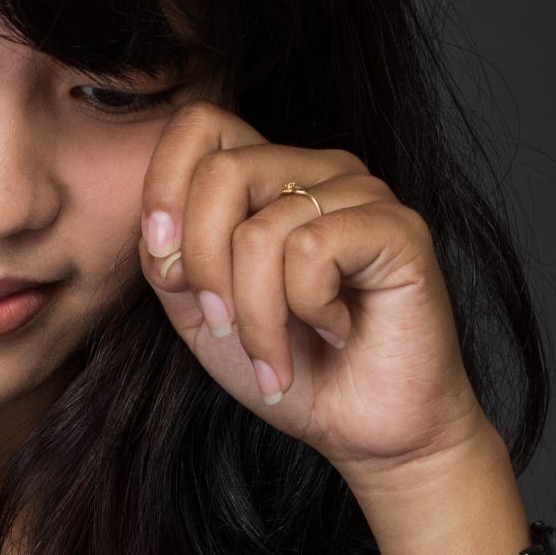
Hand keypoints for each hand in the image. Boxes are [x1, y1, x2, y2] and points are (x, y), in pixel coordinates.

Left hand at [134, 101, 494, 500]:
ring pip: (262, 229)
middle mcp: (316, 170)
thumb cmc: (287, 365)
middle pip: (221, 173)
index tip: (165, 266)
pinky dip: (306, 308)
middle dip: (204, 266)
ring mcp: (361, 192)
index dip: (163, 189)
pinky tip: (334, 329)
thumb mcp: (199, 312)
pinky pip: (312, 250)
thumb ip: (167, 259)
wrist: (361, 428)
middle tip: (222, 327)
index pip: (198, 126)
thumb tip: (156, 230)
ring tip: (278, 354)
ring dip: (256, 314)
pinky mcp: (398, 228)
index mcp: (268, 176)